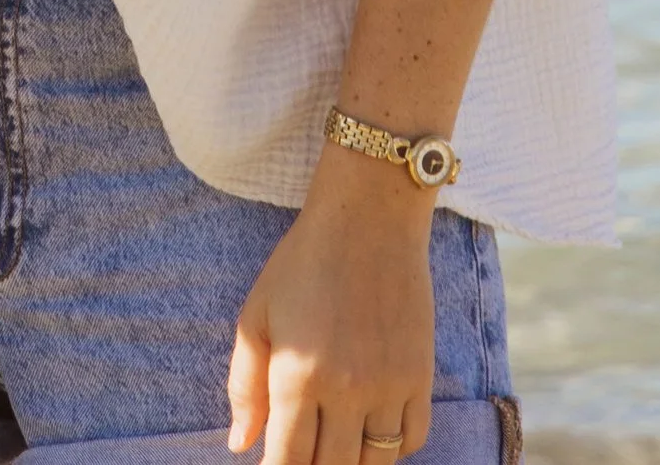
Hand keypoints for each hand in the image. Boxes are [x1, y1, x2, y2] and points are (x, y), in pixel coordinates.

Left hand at [229, 157, 435, 462]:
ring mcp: (388, 387)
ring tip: (334, 448)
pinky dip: (393, 447)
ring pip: (375, 463)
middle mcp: (345, 390)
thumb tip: (239, 445)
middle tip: (303, 453)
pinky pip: (411, 439)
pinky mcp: (420, 378)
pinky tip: (371, 432)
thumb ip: (245, 385)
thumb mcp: (257, 314)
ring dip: (351, 463)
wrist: (368, 220)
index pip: (288, 460)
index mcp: (298, 375)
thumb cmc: (302, 263)